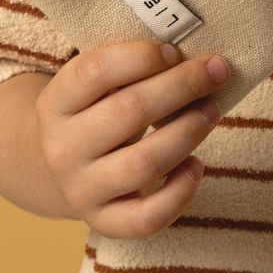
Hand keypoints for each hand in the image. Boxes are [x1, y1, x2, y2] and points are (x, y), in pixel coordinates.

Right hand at [32, 40, 228, 238]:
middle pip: (129, 111)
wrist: (59, 167)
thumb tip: (198, 62)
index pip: (95, 71)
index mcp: (55, 103)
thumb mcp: (96, 84)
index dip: (142, 57)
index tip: (174, 51)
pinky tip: (196, 165)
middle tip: (217, 71)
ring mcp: (81, 190)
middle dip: (182, 86)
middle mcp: (62, 149)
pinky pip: (147, 217)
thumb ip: (132, 68)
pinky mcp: (104, 221)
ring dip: (187, 132)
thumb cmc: (96, 110)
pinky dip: (180, 192)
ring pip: (143, 163)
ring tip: (211, 111)